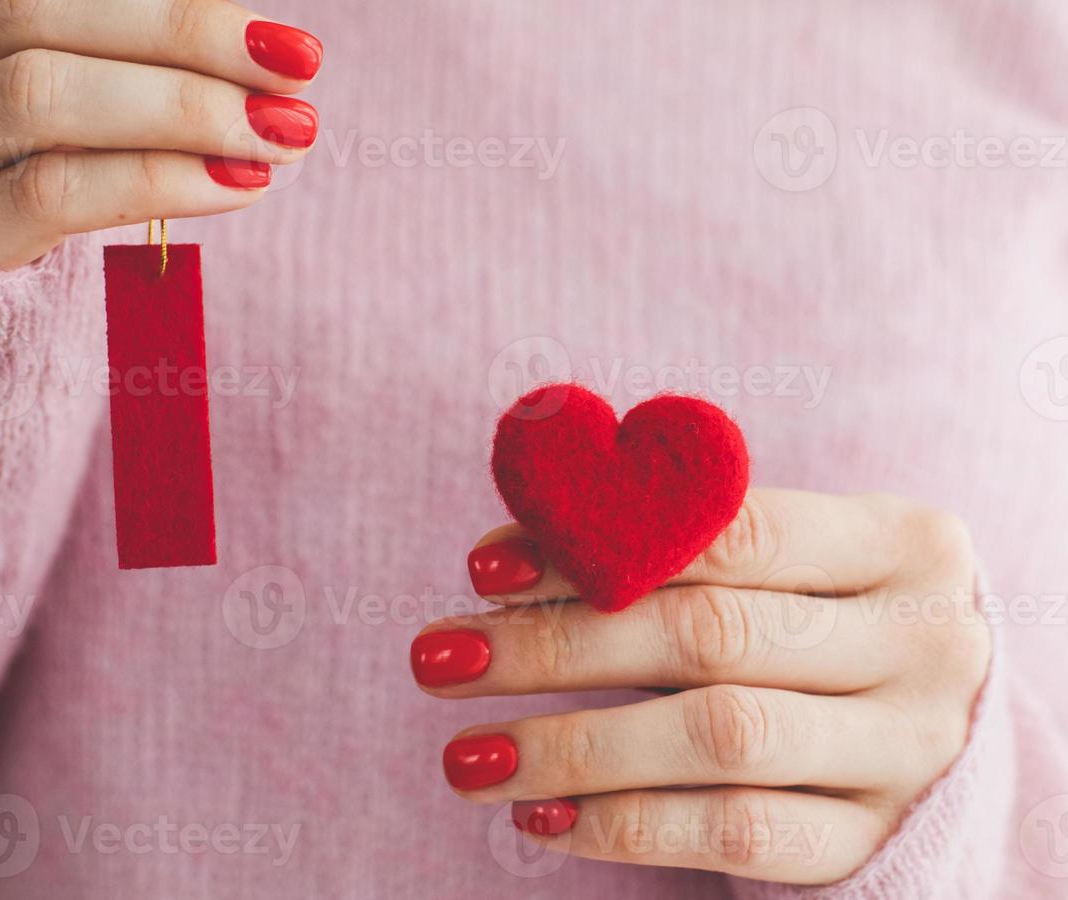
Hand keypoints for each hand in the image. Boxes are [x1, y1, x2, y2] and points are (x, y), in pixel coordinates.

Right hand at [0, 0, 319, 268]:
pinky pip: (51, 195)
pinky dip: (160, 179)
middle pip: (32, 3)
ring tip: (282, 128)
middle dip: (182, 24)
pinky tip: (239, 183)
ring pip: (38, 92)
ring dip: (181, 102)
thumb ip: (99, 44)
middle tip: (296, 59)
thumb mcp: (26, 112)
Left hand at [411, 489, 991, 884]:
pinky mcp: (871, 838)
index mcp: (902, 544)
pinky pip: (737, 834)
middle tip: (438, 660)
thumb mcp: (772, 566)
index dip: (598, 544)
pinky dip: (626, 825)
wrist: (930, 728)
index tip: (478, 569)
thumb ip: (666, 541)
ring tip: (464, 757)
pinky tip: (540, 816)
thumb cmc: (811, 617)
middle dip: (556, 646)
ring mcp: (907, 750)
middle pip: (711, 636)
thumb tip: (498, 552)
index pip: (733, 532)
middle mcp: (924, 644)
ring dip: (572, 747)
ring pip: (720, 740)